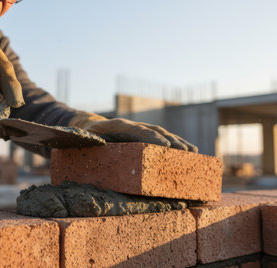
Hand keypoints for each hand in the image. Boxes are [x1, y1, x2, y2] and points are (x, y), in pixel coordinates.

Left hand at [69, 111, 197, 151]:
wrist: (85, 123)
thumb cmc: (83, 134)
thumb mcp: (82, 137)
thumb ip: (87, 140)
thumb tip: (92, 143)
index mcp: (117, 126)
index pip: (138, 130)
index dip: (152, 138)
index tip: (166, 146)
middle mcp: (131, 126)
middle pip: (155, 132)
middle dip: (172, 142)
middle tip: (188, 153)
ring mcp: (137, 129)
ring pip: (161, 134)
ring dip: (177, 142)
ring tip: (193, 152)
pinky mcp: (140, 135)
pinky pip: (159, 138)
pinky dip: (173, 143)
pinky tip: (186, 151)